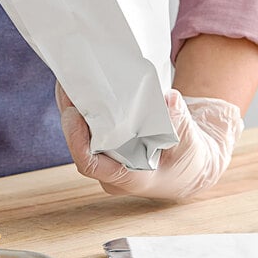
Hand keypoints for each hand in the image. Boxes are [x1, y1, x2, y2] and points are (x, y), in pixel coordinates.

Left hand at [56, 83, 243, 199]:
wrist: (189, 167)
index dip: (76, 139)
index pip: (90, 164)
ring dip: (70, 109)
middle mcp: (111, 172)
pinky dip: (79, 108)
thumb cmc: (188, 157)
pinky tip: (74, 87)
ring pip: (78, 136)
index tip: (73, 113)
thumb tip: (170, 99)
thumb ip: (180, 121)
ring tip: (66, 80)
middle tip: (67, 87)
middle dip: (69, 116)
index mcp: (130, 177)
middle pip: (78, 146)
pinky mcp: (105, 147)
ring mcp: (106, 160)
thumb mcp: (190, 141)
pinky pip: (84, 129)